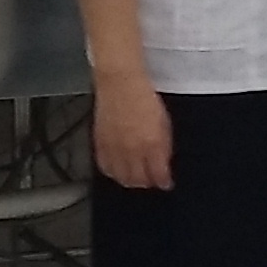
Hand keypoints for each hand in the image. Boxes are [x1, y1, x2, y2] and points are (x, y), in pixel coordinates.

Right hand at [91, 74, 173, 191]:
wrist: (120, 82)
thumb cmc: (144, 97)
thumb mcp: (164, 122)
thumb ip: (164, 146)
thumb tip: (163, 164)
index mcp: (152, 144)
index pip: (158, 175)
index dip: (163, 182)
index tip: (166, 182)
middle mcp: (132, 150)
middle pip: (139, 180)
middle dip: (147, 183)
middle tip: (151, 181)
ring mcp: (114, 148)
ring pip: (121, 178)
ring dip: (130, 181)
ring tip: (135, 178)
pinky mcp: (100, 144)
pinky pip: (105, 167)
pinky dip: (113, 172)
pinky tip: (117, 170)